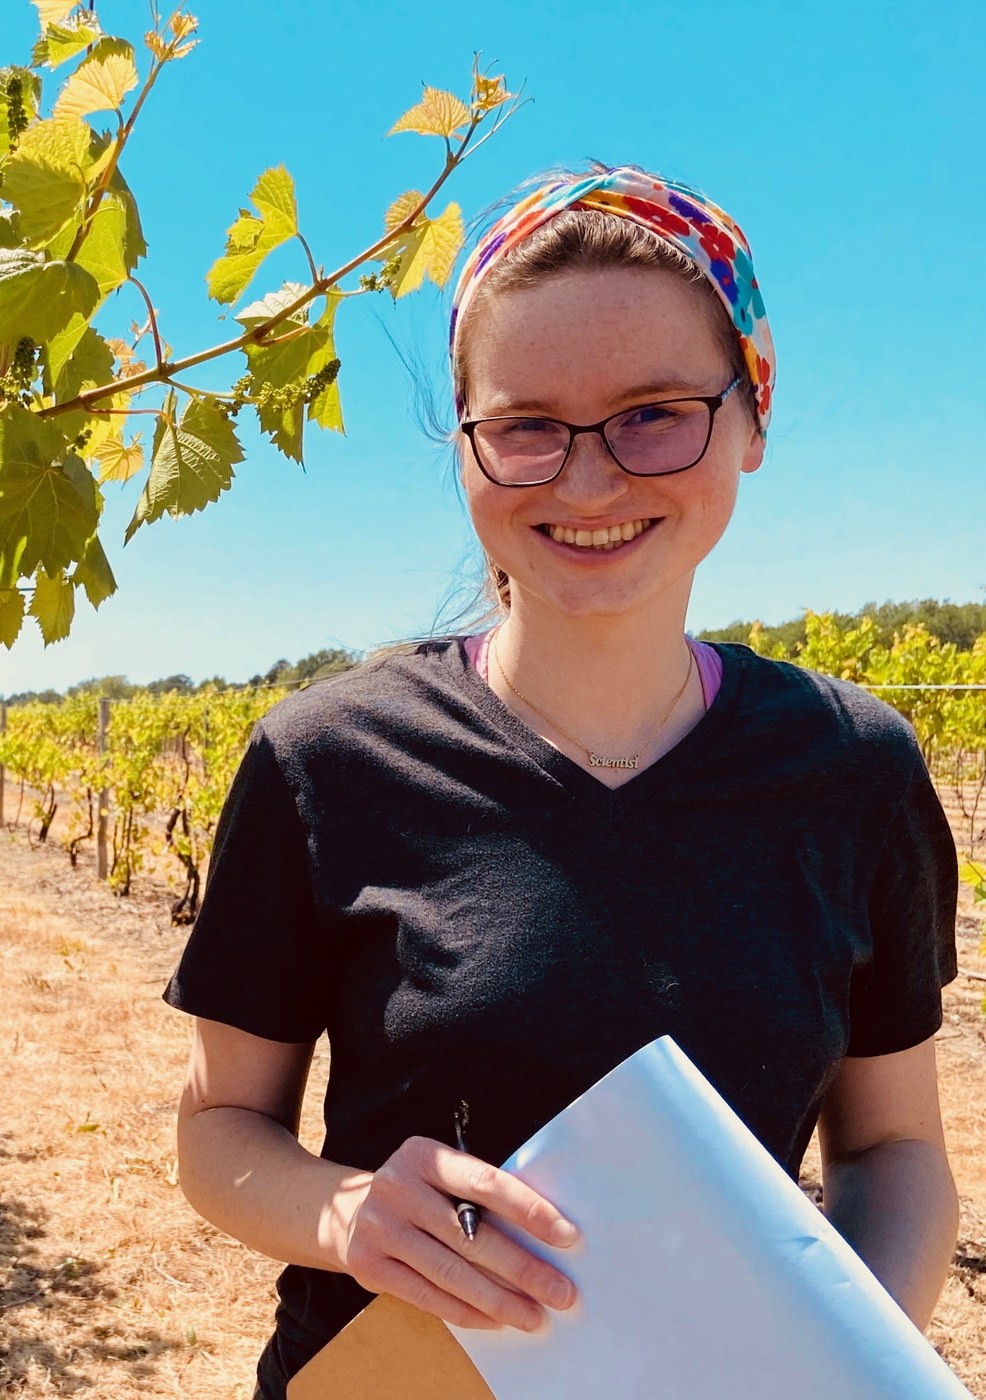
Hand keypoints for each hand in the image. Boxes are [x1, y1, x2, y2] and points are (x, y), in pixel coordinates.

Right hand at [341, 1135, 579, 1331]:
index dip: (528, 1211)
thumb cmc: (418, 1193)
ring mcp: (379, 1227)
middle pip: (472, 1235)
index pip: (486, 1182)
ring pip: (451, 1272)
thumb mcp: (440, 1174)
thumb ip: (478, 1195)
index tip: (567, 1236)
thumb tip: (545, 1236)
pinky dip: (466, 1312)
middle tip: (561, 1292)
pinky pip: (427, 1296)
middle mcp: (397, 1186)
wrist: (348, 1212)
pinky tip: (496, 1320)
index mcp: (423, 1155)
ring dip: (500, 1300)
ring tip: (534, 1315)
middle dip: (523, 1268)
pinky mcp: (368, 1265)